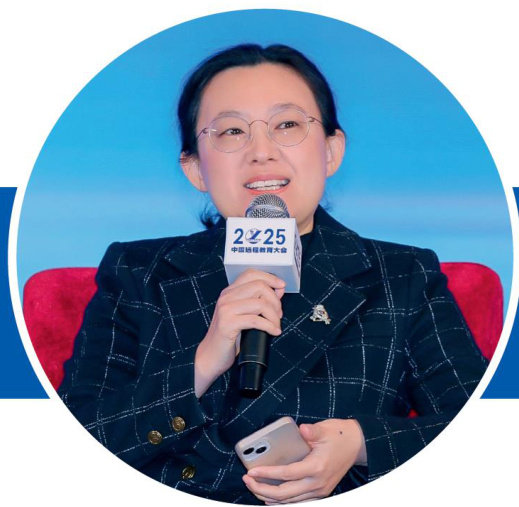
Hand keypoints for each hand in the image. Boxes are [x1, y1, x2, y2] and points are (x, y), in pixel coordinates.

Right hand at [194, 269, 284, 396]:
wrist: (210, 356)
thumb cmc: (228, 337)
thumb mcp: (244, 315)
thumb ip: (259, 301)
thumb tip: (279, 290)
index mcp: (229, 292)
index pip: (251, 274)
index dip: (269, 278)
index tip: (281, 286)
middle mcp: (226, 297)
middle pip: (259, 286)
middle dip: (275, 301)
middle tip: (278, 315)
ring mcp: (225, 309)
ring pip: (260, 303)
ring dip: (274, 316)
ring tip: (275, 326)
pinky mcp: (227, 323)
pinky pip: (256, 320)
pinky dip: (269, 326)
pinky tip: (273, 332)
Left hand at [242, 419, 365, 503]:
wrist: (358, 444)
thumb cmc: (339, 435)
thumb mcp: (325, 429)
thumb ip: (312, 431)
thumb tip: (302, 429)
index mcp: (317, 467)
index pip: (286, 475)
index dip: (267, 474)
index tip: (252, 471)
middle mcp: (318, 483)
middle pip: (285, 494)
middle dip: (263, 489)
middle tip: (247, 480)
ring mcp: (320, 490)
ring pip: (290, 502)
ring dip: (270, 497)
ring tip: (255, 488)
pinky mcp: (321, 491)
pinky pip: (298, 501)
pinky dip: (283, 502)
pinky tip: (272, 498)